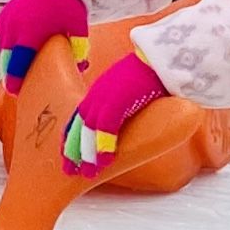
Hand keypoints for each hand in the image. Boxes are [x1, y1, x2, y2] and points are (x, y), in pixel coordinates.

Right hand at [0, 0, 89, 92]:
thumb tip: (80, 67)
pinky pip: (3, 39)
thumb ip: (78, 48)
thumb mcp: (77, 27)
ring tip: (20, 69)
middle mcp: (13, 28)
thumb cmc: (65, 3)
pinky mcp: (2, 18)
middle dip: (11, 73)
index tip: (16, 91)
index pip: (18, 63)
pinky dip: (9, 47)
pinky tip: (20, 52)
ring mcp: (6, 22)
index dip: (15, 79)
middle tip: (19, 86)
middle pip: (7, 60)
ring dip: (10, 60)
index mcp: (31, 32)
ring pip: (3, 50)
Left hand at [60, 52, 164, 175]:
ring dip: (87, 153)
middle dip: (73, 149)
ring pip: (89, 129)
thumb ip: (120, 106)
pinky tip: (105, 162)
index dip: (72, 137)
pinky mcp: (119, 99)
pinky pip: (107, 127)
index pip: (77, 118)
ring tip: (87, 173)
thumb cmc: (150, 73)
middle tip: (70, 171)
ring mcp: (106, 96)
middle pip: (78, 125)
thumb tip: (122, 124)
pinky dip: (104, 145)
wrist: (162, 57)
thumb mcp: (128, 91)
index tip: (68, 156)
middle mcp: (97, 94)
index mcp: (98, 91)